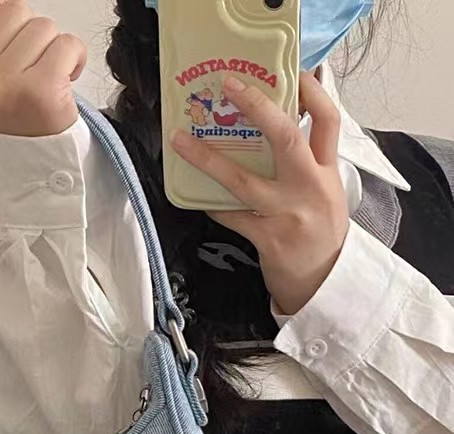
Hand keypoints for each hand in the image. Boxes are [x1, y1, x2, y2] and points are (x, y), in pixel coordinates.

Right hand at [0, 0, 86, 136]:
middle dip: (28, 31)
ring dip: (52, 48)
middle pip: (13, 8)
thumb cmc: (8, 110)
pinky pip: (68, 45)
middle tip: (27, 66)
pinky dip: (74, 58)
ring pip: (43, 26)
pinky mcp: (42, 90)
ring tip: (44, 75)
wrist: (34, 155)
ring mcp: (8, 82)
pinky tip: (64, 79)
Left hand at [171, 72, 349, 315]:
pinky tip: (196, 197)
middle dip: (257, 107)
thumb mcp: (326, 195)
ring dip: (208, 159)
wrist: (327, 284)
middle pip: (287, 137)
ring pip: (243, 180)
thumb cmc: (321, 236)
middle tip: (230, 86)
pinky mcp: (269, 239)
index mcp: (328, 172)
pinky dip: (212, 205)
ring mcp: (288, 214)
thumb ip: (306, 167)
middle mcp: (311, 188)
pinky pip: (232, 215)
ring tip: (181, 142)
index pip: (328, 121)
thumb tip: (271, 135)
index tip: (292, 72)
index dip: (312, 92)